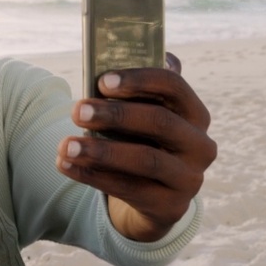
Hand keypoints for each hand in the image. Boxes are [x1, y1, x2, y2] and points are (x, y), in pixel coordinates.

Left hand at [55, 53, 215, 241]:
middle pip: (160, 122)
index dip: (138, 80)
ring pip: (145, 160)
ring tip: (65, 144)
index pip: (174, 86)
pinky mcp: (171, 207)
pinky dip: (93, 176)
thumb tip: (115, 59)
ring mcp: (190, 179)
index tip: (101, 81)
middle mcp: (201, 145)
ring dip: (100, 151)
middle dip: (115, 115)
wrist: (153, 199)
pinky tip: (66, 166)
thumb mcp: (144, 117)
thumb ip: (137, 91)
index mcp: (196, 114)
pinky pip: (130, 189)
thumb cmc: (142, 143)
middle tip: (76, 110)